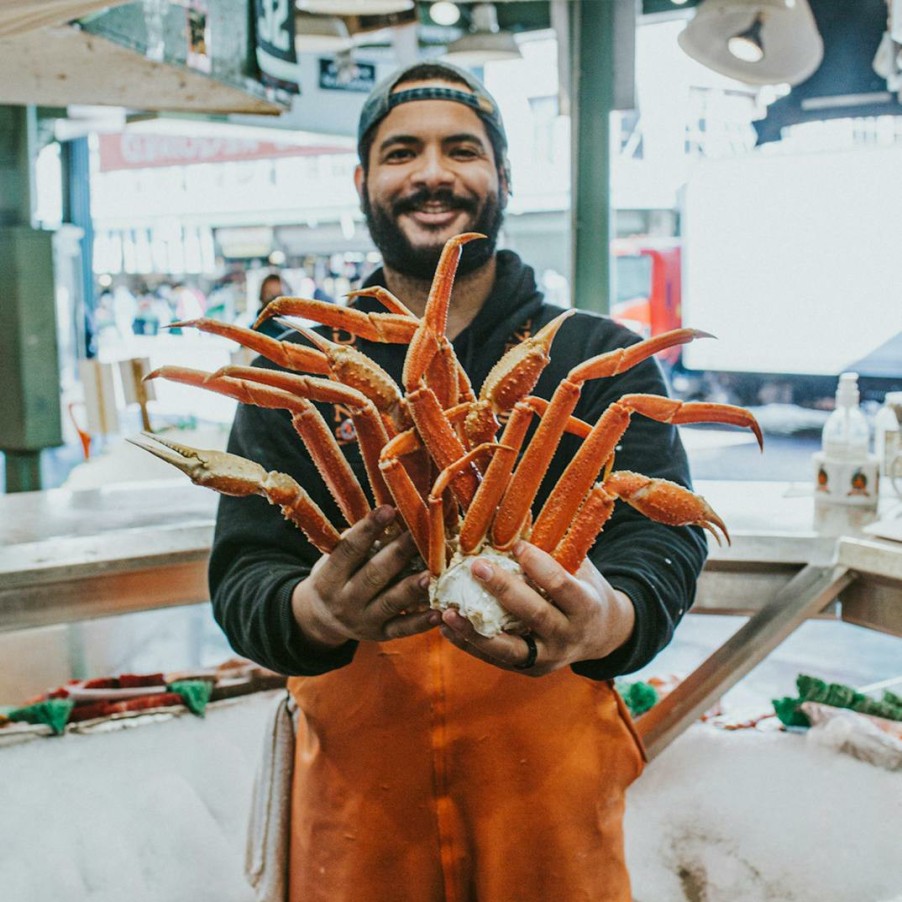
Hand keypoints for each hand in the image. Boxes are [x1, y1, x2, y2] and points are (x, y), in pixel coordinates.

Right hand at [291, 505, 436, 649]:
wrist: (320, 620)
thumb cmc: (333, 577)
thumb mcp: (332, 559)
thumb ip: (355, 542)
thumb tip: (389, 512)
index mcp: (329, 577)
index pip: (349, 550)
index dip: (368, 529)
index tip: (388, 510)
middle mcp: (345, 601)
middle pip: (373, 575)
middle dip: (398, 553)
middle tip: (419, 535)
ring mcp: (363, 620)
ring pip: (391, 603)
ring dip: (412, 588)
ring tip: (431, 574)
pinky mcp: (380, 635)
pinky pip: (402, 629)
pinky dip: (421, 622)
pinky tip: (438, 612)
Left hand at [439, 540, 635, 675]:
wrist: (601, 634)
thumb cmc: (584, 587)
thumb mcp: (578, 566)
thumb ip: (551, 546)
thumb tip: (513, 509)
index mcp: (585, 605)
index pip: (561, 585)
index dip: (537, 565)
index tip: (516, 544)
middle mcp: (568, 636)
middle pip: (533, 614)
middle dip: (503, 590)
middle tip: (475, 566)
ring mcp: (548, 657)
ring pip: (509, 648)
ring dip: (475, 629)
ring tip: (447, 611)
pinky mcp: (529, 669)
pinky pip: (495, 658)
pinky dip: (469, 642)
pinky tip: (447, 625)